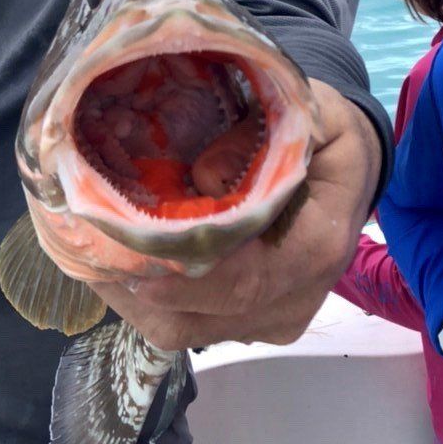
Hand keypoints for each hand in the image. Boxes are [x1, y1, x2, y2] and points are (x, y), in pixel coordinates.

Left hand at [90, 79, 382, 350]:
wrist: (352, 168)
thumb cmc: (326, 135)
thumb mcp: (312, 111)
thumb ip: (264, 136)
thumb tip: (202, 178)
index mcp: (318, 246)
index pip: (246, 283)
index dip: (185, 282)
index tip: (131, 265)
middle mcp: (299, 294)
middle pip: (207, 319)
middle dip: (142, 294)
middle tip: (90, 257)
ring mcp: (277, 316)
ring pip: (192, 332)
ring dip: (139, 303)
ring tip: (97, 261)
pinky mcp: (257, 322)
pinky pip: (195, 328)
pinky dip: (153, 304)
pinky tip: (126, 268)